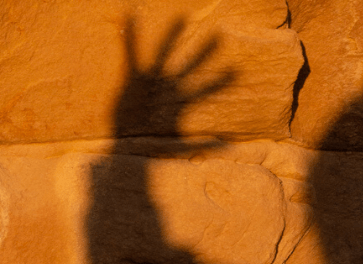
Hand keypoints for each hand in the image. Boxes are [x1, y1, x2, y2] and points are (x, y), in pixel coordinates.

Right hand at [114, 17, 235, 140]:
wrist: (126, 143)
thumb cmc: (152, 147)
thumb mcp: (180, 147)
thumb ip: (203, 145)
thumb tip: (227, 147)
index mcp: (180, 102)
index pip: (204, 90)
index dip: (219, 82)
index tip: (236, 71)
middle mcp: (168, 88)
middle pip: (189, 67)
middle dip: (203, 53)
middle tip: (219, 36)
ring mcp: (152, 81)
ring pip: (164, 54)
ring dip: (171, 37)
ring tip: (180, 18)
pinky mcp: (134, 78)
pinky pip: (132, 54)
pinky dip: (131, 37)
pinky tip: (132, 17)